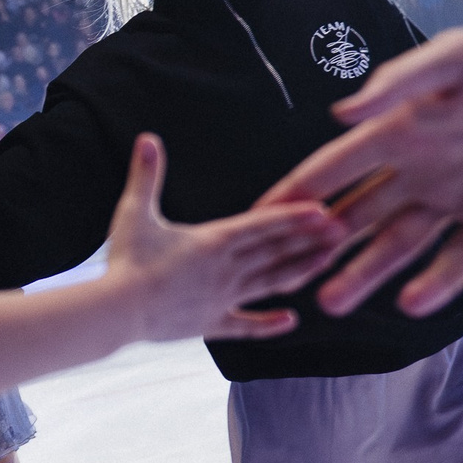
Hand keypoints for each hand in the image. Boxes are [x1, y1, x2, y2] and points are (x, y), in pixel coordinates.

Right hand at [101, 135, 340, 341]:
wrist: (118, 311)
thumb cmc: (126, 260)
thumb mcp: (134, 211)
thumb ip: (146, 174)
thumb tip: (147, 138)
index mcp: (213, 240)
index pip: (262, 225)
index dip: (293, 217)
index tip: (323, 211)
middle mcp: (226, 269)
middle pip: (276, 252)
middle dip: (310, 240)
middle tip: (344, 231)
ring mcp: (222, 298)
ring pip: (270, 283)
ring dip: (300, 271)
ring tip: (329, 262)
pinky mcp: (211, 323)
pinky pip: (246, 324)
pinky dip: (269, 324)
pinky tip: (292, 321)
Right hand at [259, 0, 462, 319]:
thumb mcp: (459, 58)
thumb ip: (400, 83)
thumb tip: (339, 114)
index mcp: (403, 130)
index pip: (337, 167)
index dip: (297, 191)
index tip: (256, 216)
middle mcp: (421, 169)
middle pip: (358, 214)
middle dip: (320, 245)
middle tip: (282, 276)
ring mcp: (456, 200)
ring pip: (398, 246)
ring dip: (365, 273)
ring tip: (330, 303)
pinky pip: (457, 259)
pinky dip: (433, 282)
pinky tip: (408, 304)